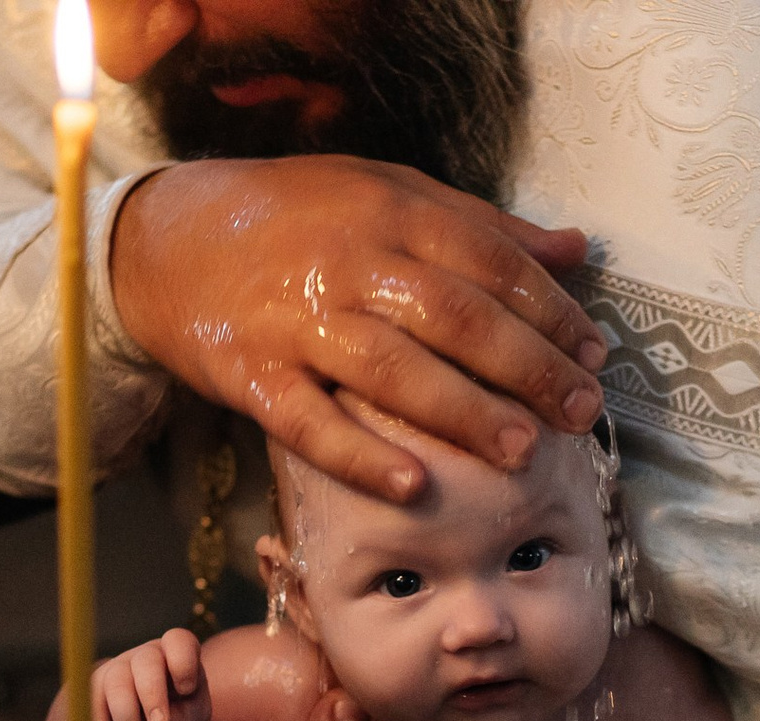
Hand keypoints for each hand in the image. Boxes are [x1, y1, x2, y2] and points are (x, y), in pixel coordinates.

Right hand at [94, 628, 210, 720]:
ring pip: (116, 684)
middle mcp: (146, 655)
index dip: (182, 662)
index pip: (179, 641)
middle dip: (152, 694)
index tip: (186, 690)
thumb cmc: (177, 717)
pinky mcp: (92, 688)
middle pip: (146, 661)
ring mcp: (117, 668)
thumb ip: (185, 719)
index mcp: (176, 654)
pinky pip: (91, 706)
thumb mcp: (191, 720)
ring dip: (126, 720)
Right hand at [111, 156, 606, 503]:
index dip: (549, 310)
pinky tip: (415, 487)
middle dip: (526, 367)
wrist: (165, 240)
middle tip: (580, 411)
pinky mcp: (252, 375)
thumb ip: (479, 223)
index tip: (594, 354)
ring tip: (522, 452)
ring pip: (393, 370)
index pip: (489, 262)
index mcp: (390, 212)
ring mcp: (298, 322)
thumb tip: (573, 248)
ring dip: (464, 414)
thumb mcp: (384, 194)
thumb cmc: (293, 219)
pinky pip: (311, 423)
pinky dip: (361, 457)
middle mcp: (349, 263)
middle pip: (455, 317)